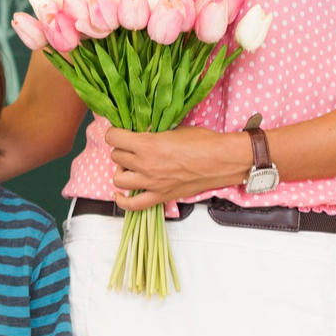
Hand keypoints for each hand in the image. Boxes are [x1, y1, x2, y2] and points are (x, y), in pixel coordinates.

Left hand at [105, 125, 246, 210]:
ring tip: (130, 167)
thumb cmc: (203, 142)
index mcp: (147, 145)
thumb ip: (154, 134)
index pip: (113, 138)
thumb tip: (143, 135)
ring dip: (122, 171)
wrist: (222, 160)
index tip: (119, 133)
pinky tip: (120, 194)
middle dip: (121, 150)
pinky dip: (122, 201)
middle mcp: (145, 165)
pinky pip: (132, 205)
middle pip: (116, 157)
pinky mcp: (160, 196)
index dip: (114, 133)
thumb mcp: (174, 129)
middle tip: (131, 148)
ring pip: (118, 179)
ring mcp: (151, 183)